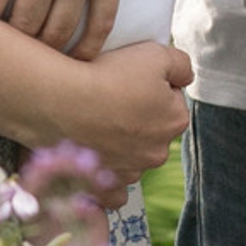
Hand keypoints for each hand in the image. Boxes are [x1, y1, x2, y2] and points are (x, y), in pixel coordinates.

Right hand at [45, 40, 193, 181]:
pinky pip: (111, 191)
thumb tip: (184, 77)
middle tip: (111, 99)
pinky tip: (96, 164)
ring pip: (131, 157)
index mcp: (175, 121)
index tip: (129, 80)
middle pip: (152, 130)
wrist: (60, 101)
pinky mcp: (103, 186)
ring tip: (94, 123)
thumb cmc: (108, 75)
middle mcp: (157, 152)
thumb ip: (180, 65)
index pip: (171, 100)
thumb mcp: (155, 53)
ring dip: (119, 144)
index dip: (151, 87)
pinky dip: (106, 180)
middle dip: (137, 118)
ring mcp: (129, 172)